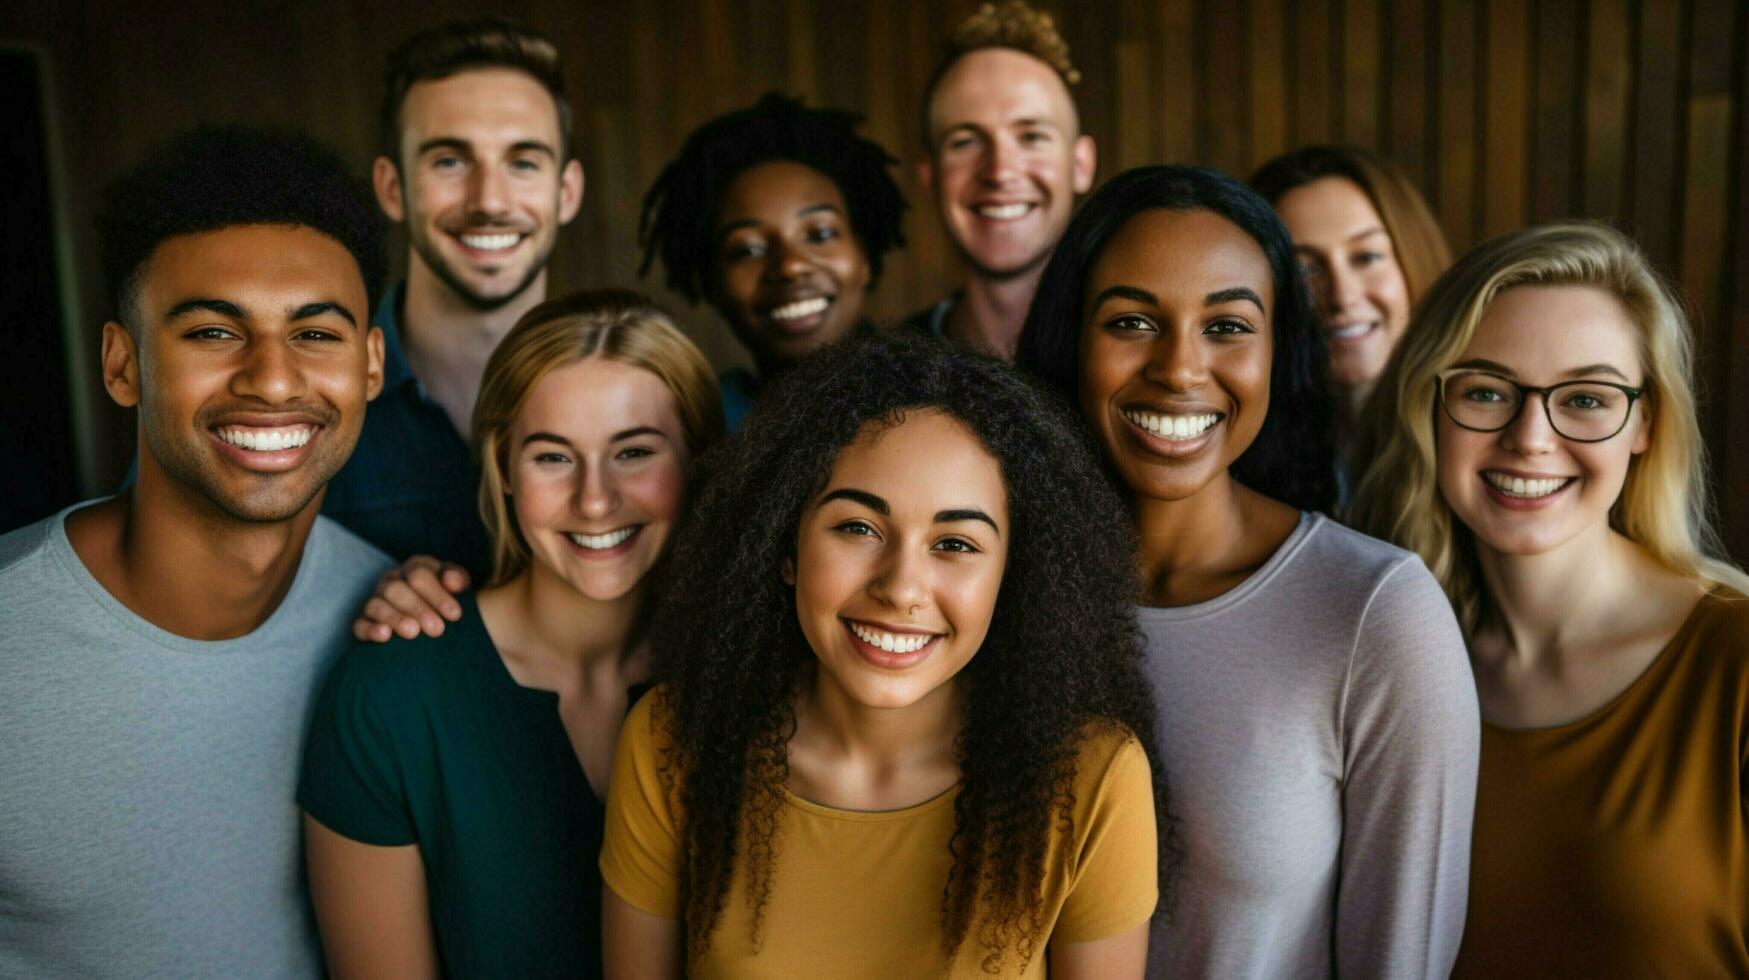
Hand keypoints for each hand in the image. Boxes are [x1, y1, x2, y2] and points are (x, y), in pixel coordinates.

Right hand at [352, 556, 469, 641]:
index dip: (437, 594)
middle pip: (396, 589)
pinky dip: (370, 630)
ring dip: (395, 618)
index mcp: (414, 568)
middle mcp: (392, 581)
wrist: (434, 622)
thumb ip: (457, 579)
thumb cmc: (448, 602)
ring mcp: (376, 600)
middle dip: (418, 609)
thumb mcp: (457, 587)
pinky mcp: (363, 622)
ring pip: (377, 605)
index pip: (419, 573)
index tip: (455, 615)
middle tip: (437, 629)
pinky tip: (385, 635)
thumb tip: (451, 581)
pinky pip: (360, 624)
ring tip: (413, 632)